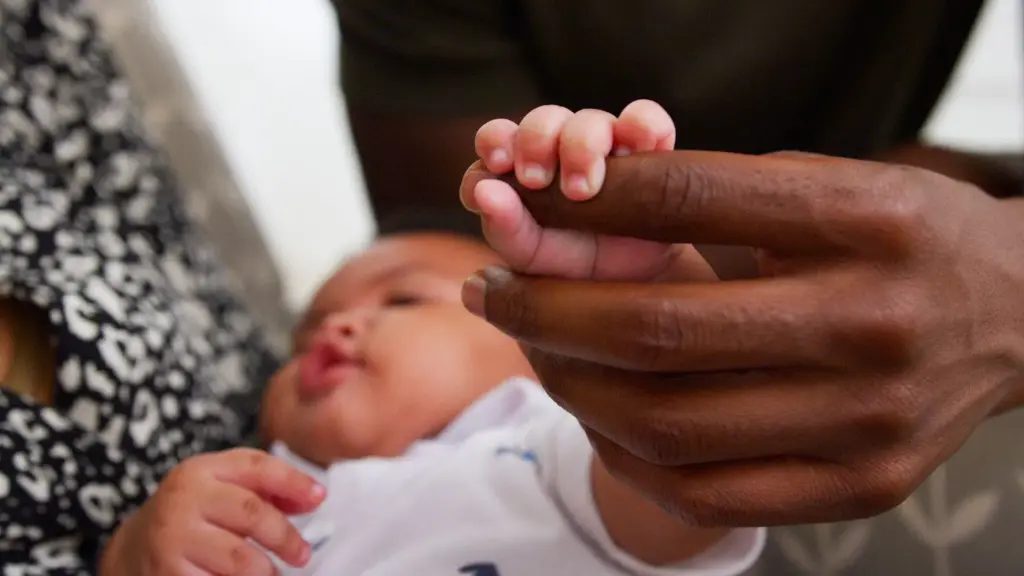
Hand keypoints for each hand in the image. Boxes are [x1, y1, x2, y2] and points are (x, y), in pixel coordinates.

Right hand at [100, 448, 324, 574]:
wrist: (134, 550)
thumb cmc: (194, 515)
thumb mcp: (221, 488)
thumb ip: (267, 488)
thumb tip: (313, 497)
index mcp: (200, 470)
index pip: (257, 466)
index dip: (294, 481)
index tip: (320, 497)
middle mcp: (183, 499)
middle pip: (252, 513)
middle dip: (285, 536)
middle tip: (301, 554)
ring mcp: (172, 538)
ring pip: (240, 558)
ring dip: (266, 570)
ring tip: (273, 574)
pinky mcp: (168, 574)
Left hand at [461, 145, 1023, 525]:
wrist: (1015, 317)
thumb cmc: (898, 235)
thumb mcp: (824, 184)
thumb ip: (710, 196)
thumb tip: (570, 208)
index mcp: (865, 222)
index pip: (693, 199)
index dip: (585, 204)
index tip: (517, 207)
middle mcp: (875, 324)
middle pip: (660, 331)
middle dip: (544, 311)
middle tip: (491, 292)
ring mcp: (873, 421)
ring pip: (667, 425)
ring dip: (571, 387)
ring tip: (536, 352)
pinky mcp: (864, 486)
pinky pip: (706, 493)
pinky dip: (626, 456)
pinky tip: (598, 413)